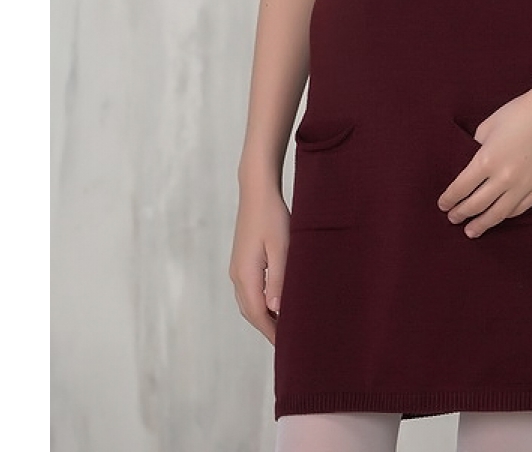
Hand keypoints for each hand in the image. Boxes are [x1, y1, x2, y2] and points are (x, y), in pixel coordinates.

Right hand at [229, 181, 289, 344]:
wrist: (257, 191)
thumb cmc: (272, 216)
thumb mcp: (282, 247)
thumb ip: (279, 280)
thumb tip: (276, 311)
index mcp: (246, 275)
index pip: (259, 315)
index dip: (272, 333)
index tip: (287, 347)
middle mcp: (238, 275)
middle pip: (251, 313)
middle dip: (267, 329)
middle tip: (288, 342)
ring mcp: (237, 268)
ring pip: (249, 303)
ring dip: (263, 317)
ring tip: (284, 326)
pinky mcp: (242, 261)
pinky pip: (249, 291)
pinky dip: (260, 303)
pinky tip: (275, 302)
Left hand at [437, 90, 531, 237]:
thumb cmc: (519, 113)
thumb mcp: (488, 127)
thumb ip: (477, 147)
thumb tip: (471, 163)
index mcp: (486, 160)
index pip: (461, 188)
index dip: (449, 199)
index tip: (443, 205)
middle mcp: (504, 177)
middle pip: (476, 204)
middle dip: (461, 213)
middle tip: (452, 219)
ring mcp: (525, 185)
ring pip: (498, 214)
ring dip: (482, 224)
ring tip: (471, 231)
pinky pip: (520, 208)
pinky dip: (506, 215)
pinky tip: (498, 217)